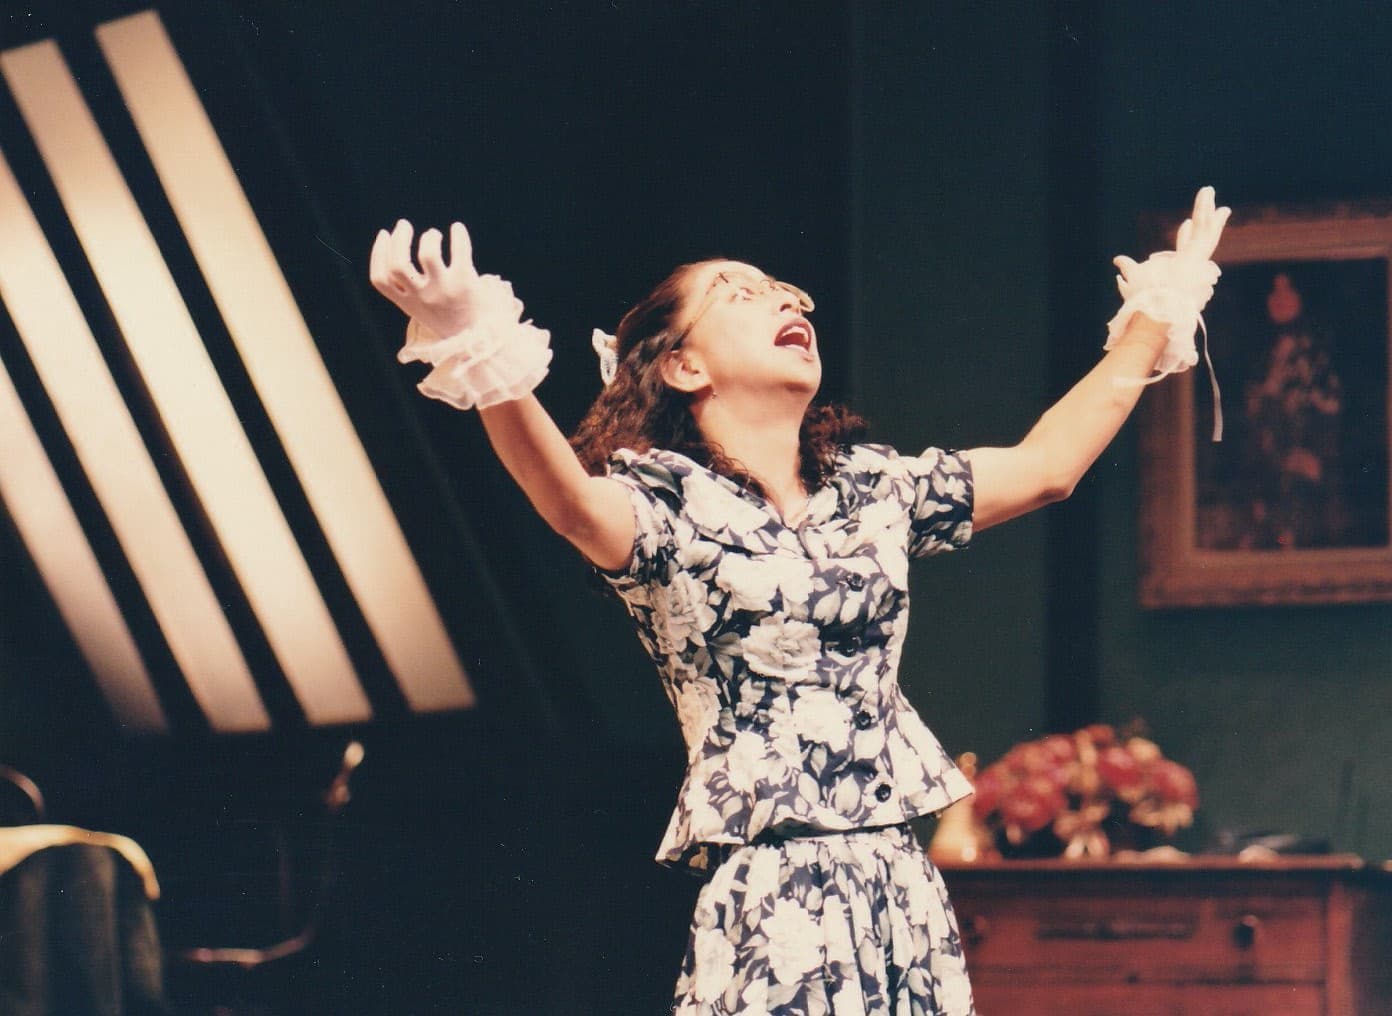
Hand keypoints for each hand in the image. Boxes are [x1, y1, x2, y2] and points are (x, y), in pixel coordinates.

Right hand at [369, 220, 480, 337]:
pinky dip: (458, 235)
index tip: (384, 233)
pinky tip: (457, 228)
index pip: (381, 278)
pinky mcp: (465, 283)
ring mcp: (444, 290)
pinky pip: (459, 251)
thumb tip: (398, 246)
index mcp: (408, 304)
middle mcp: (423, 298)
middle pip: (398, 264)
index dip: (378, 252)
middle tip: (404, 224)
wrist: (478, 339)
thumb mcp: (421, 308)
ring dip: (428, 237)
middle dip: (399, 239)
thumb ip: (408, 286)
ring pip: (427, 255)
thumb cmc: (447, 317)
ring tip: (434, 234)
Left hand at [1111, 187, 1230, 307]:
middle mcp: (1191, 263)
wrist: (1154, 309)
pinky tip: (1214, 204)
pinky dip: (1209, 219)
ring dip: (1207, 210)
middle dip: (1206, 219)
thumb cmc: (1144, 300)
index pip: (1184, 247)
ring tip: (1208, 191)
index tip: (1185, 223)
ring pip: (1206, 230)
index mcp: (1178, 268)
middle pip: (1201, 236)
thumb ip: (1128, 266)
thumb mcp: (1133, 277)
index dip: (1184, 235)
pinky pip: (1205, 234)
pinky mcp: (1198, 257)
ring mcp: (1196, 260)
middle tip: (1215, 206)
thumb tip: (1117, 260)